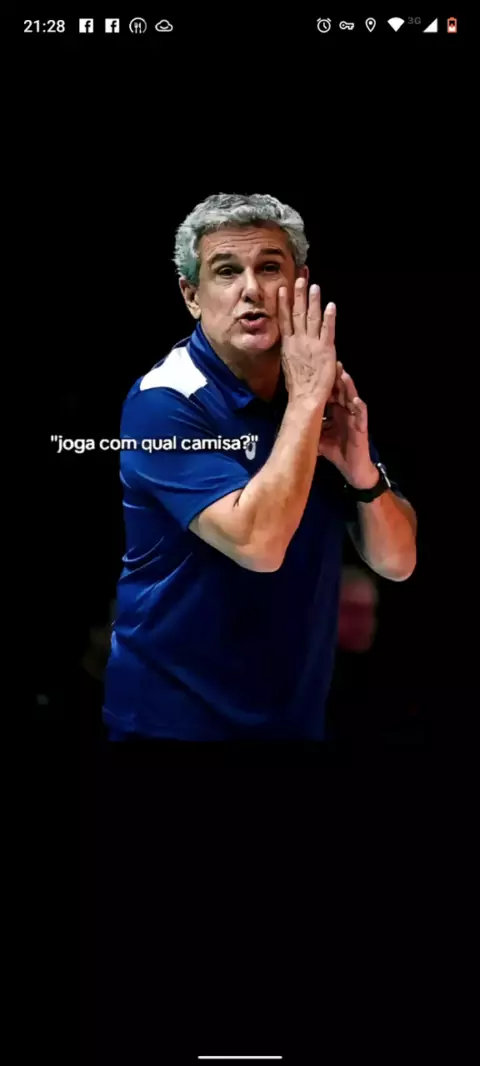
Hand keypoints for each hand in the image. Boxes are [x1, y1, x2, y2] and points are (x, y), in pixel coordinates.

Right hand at [278, 279, 336, 406]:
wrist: (305, 397)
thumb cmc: (297, 385)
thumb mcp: (288, 364)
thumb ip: (291, 350)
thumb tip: (291, 343)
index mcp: (288, 344)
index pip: (284, 319)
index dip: (283, 303)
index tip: (282, 289)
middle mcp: (298, 341)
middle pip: (298, 313)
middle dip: (299, 295)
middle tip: (300, 278)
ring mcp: (312, 344)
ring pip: (312, 318)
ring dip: (313, 301)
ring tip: (315, 286)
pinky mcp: (326, 350)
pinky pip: (328, 330)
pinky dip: (329, 318)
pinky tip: (330, 306)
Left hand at [318, 363, 377, 488]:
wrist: (353, 469)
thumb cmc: (337, 451)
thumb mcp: (319, 437)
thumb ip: (309, 426)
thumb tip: (290, 421)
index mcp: (336, 411)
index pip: (329, 392)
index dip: (323, 381)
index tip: (313, 369)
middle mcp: (346, 411)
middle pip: (340, 390)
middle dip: (335, 377)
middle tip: (329, 361)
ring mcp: (355, 418)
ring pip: (352, 397)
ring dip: (348, 386)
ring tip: (342, 374)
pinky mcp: (362, 427)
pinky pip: (361, 414)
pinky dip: (359, 406)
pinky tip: (355, 399)